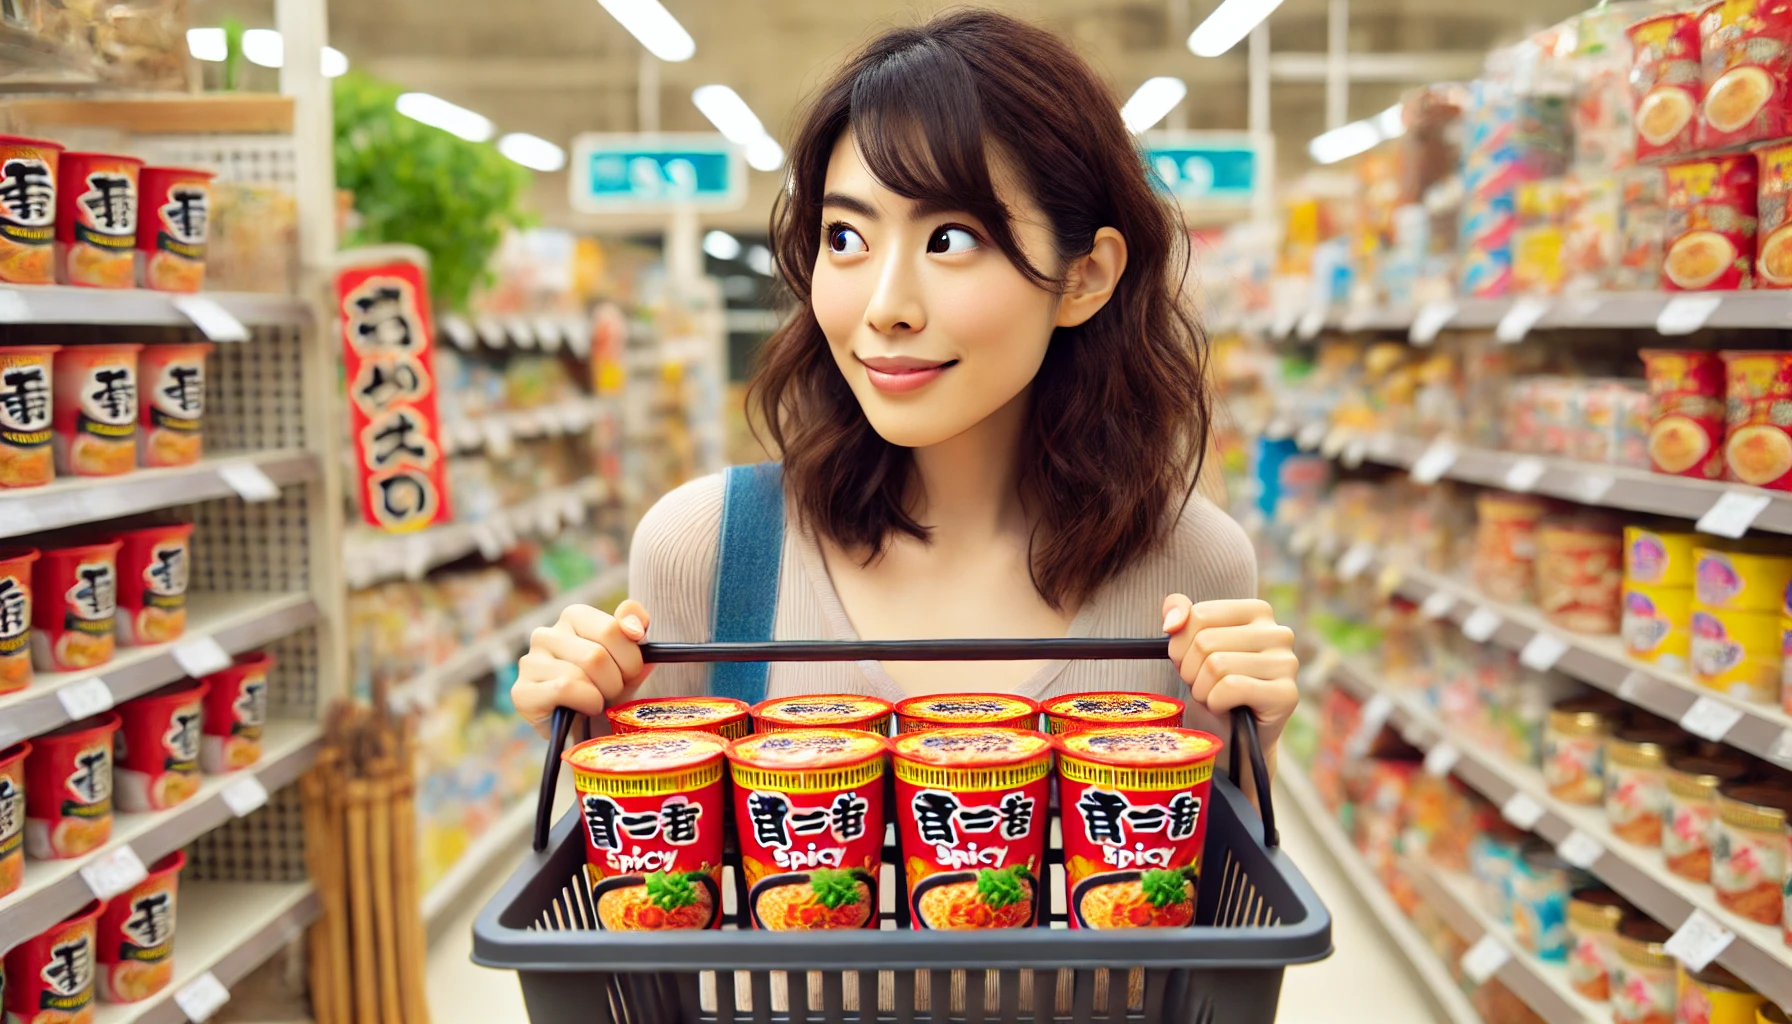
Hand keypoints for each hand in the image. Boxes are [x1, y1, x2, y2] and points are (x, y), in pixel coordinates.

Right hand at [513, 599, 653, 737]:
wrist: (591, 731)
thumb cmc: (609, 688)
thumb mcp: (631, 657)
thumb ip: (637, 630)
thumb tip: (634, 626)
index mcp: (573, 617)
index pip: (610, 628)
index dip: (630, 657)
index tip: (630, 671)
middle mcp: (545, 634)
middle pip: (596, 655)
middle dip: (616, 682)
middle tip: (611, 692)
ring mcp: (529, 662)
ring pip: (579, 673)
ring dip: (601, 696)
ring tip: (597, 702)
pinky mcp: (521, 692)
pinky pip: (564, 689)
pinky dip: (585, 703)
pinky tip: (583, 709)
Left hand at [1162, 595, 1298, 751]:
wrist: (1231, 736)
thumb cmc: (1212, 685)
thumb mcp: (1189, 645)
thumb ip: (1179, 613)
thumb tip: (1173, 622)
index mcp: (1258, 612)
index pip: (1200, 615)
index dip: (1181, 645)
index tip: (1191, 661)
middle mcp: (1279, 633)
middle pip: (1205, 641)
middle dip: (1191, 671)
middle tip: (1204, 685)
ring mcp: (1287, 663)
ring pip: (1217, 665)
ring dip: (1202, 689)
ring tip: (1215, 697)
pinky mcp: (1287, 694)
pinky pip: (1231, 688)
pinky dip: (1216, 702)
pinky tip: (1227, 708)